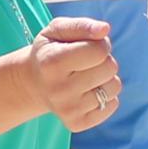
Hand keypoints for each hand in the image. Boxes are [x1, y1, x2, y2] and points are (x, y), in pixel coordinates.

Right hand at [21, 14, 119, 128]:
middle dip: (104, 60)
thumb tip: (105, 30)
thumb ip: (82, 25)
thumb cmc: (50, 51)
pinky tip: (88, 92)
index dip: (100, 44)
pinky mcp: (76, 123)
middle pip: (109, 68)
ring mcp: (67, 109)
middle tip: (86, 62)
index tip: (88, 45)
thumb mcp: (57, 30)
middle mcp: (58, 89)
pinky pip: (112, 105)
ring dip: (107, 78)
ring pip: (114, 87)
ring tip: (87, 76)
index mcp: (52, 62)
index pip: (99, 51)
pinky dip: (106, 96)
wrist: (33, 84)